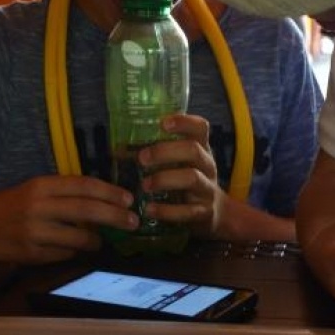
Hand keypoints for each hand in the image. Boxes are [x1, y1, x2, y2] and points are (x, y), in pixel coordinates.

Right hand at [0, 175, 135, 263]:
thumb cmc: (10, 205)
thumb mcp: (34, 190)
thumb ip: (63, 194)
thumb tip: (102, 202)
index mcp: (41, 185)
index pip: (84, 186)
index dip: (110, 192)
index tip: (129, 199)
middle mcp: (39, 207)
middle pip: (87, 210)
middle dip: (115, 216)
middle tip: (133, 221)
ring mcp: (35, 232)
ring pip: (78, 238)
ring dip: (95, 240)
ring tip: (101, 240)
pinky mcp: (31, 254)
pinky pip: (63, 255)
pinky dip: (73, 253)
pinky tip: (74, 250)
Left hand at [136, 114, 224, 237]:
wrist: (215, 212)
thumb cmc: (187, 180)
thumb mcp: (181, 163)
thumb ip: (161, 152)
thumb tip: (119, 147)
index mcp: (201, 148)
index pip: (200, 127)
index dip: (184, 122)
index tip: (162, 123)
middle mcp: (207, 166)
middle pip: (193, 150)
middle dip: (165, 151)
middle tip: (142, 158)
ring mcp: (208, 189)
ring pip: (192, 178)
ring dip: (164, 179)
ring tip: (144, 185)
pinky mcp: (205, 212)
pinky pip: (187, 211)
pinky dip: (166, 210)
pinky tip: (149, 209)